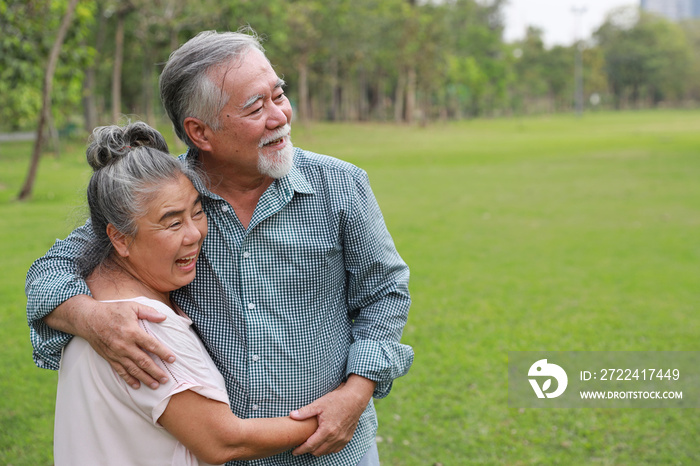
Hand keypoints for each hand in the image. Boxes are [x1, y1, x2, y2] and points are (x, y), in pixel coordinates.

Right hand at [46, 296, 175, 388]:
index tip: (173, 359)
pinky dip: (128, 379)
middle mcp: (125, 345)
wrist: (88, 319)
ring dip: (145, 378)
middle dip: (156, 371)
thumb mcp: (131, 306)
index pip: (151, 345)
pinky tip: (136, 386)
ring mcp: (116, 353)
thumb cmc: (112, 311)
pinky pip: (120, 371)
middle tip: (166, 380)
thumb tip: (163, 317)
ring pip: (133, 369)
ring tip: (155, 385)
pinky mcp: (109, 358)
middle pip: (144, 361)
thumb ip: (148, 312)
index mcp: (132, 332)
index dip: (163, 353)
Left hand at [289, 375, 375, 456]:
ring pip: (326, 452)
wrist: (355, 399)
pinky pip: (335, 449)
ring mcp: (342, 439)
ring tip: (311, 444)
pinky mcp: (347, 438)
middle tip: (301, 446)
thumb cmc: (337, 400)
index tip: (294, 451)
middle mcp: (335, 438)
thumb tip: (292, 415)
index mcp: (327, 430)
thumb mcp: (319, 404)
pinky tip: (324, 443)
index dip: (301, 450)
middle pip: (318, 452)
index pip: (310, 446)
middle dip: (308, 451)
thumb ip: (304, 412)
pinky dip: (328, 449)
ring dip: (318, 450)